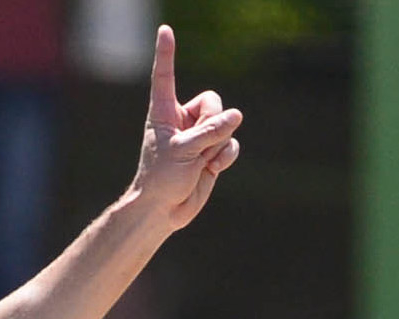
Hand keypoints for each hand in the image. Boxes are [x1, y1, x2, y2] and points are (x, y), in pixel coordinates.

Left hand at [128, 27, 242, 232]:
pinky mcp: (213, 152)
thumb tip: (237, 115)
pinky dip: (225, 155)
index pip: (165, 76)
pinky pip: (231, 143)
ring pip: (225, 124)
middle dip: (213, 122)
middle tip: (199, 144)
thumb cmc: (161, 178)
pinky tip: (212, 168)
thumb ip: (210, 131)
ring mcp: (200, 135)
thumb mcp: (183, 151)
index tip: (165, 29)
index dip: (166, 53)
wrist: (165, 209)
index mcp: (164, 111)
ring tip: (202, 161)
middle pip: (212, 102)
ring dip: (218, 144)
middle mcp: (182, 119)